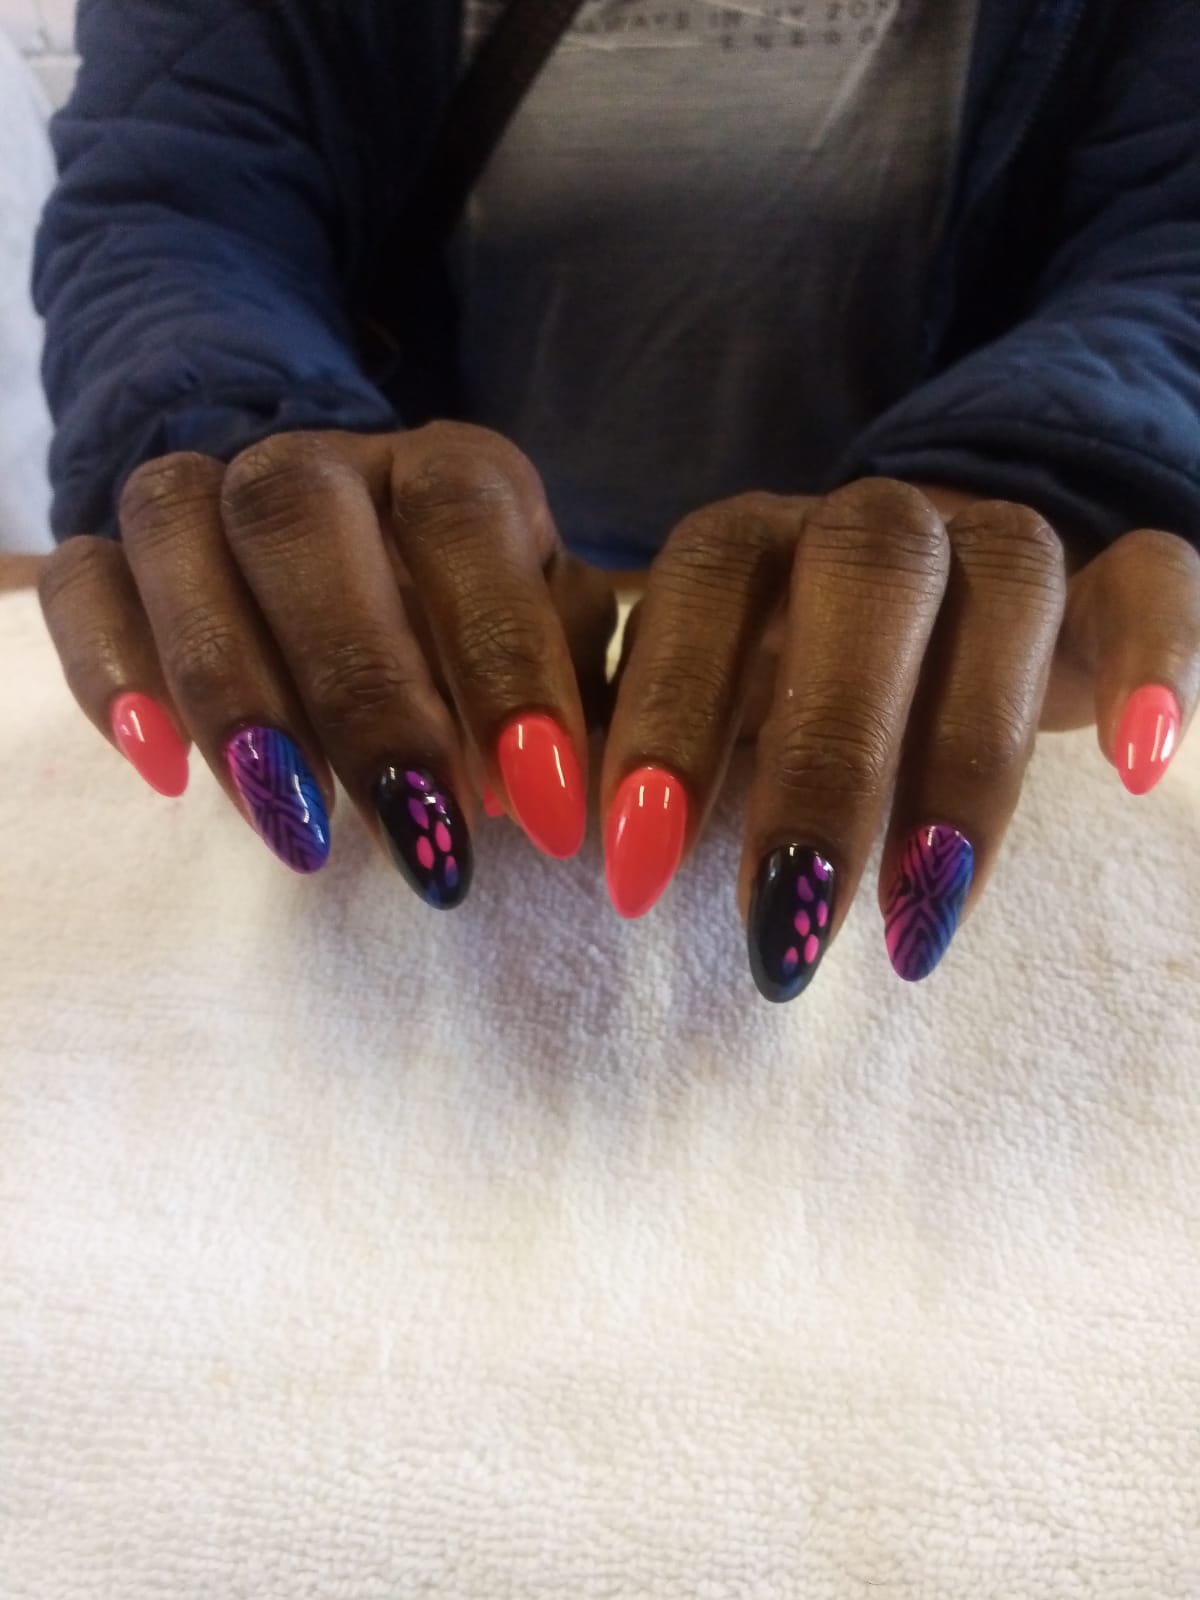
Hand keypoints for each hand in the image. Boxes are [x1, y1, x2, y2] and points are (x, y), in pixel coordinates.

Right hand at [38, 424, 615, 903]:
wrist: (365, 572)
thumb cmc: (479, 638)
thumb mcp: (548, 654)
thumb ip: (562, 702)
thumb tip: (562, 801)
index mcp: (449, 468)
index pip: (464, 520)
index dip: (503, 663)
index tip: (545, 812)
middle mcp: (322, 458)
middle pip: (301, 515)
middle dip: (362, 691)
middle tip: (417, 836)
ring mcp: (209, 493)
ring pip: (177, 526)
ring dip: (231, 686)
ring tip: (298, 827)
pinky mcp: (119, 553)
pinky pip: (83, 580)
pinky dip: (112, 670)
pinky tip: (164, 771)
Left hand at [602, 479, 1199, 996]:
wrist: (926, 620)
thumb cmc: (772, 705)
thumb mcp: (688, 721)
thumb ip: (612, 743)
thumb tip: (501, 813)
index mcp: (749, 544)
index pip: (698, 586)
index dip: (664, 718)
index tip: (626, 874)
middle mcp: (872, 525)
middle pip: (859, 582)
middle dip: (819, 761)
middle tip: (780, 927)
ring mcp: (998, 539)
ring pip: (1007, 587)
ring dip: (965, 759)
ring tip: (918, 926)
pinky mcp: (1111, 578)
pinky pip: (1153, 580)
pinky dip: (1153, 659)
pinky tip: (1135, 766)